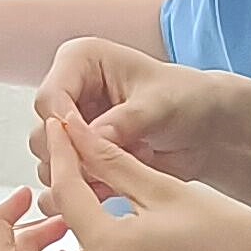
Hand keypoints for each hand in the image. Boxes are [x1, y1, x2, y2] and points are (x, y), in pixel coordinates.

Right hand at [30, 41, 228, 182]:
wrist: (205, 129)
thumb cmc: (187, 99)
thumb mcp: (161, 104)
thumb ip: (127, 119)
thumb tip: (95, 137)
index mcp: (80, 61)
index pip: (49, 98)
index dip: (66, 128)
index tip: (96, 145)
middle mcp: (68, 92)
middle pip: (44, 134)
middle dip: (78, 156)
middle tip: (118, 162)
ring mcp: (72, 126)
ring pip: (51, 161)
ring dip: (86, 175)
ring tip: (127, 168)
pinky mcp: (79, 154)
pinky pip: (65, 181)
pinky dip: (89, 189)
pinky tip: (120, 184)